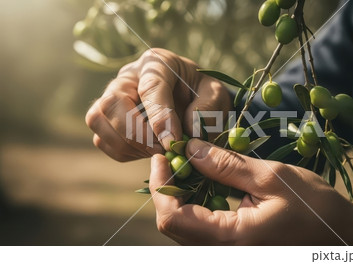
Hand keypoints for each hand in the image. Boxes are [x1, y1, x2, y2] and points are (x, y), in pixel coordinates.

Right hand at [85, 48, 231, 161]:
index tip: (172, 142)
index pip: (150, 87)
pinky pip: (102, 140)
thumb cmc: (203, 94)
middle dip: (137, 133)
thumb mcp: (216, 96)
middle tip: (163, 150)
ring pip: (98, 120)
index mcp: (157, 63)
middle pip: (112, 103)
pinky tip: (147, 151)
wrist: (192, 100)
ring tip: (157, 151)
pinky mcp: (107, 119)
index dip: (159, 117)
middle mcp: (128, 76)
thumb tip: (186, 134)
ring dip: (128, 144)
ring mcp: (112, 96)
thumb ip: (207, 110)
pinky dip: (124, 152)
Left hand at [149, 139, 352, 244]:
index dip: (160, 186)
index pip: (172, 218)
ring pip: (186, 226)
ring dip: (182, 194)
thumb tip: (191, 149)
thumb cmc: (315, 206)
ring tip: (190, 163)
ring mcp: (229, 250)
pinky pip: (203, 227)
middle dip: (168, 188)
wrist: (340, 234)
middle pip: (174, 224)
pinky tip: (208, 181)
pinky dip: (198, 202)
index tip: (163, 156)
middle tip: (176, 156)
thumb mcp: (272, 177)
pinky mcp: (235, 246)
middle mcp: (224, 250)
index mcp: (231, 238)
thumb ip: (227, 165)